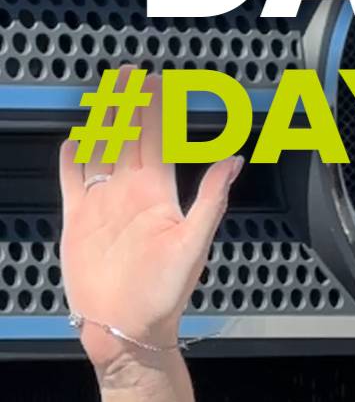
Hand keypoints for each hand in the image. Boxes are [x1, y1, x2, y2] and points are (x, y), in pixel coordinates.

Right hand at [58, 64, 242, 375]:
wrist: (126, 328)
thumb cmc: (164, 295)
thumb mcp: (193, 243)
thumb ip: (211, 199)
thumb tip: (235, 161)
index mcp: (158, 196)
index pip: (157, 141)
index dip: (157, 110)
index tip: (159, 81)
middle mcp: (131, 194)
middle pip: (128, 138)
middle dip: (128, 105)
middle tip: (129, 73)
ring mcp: (104, 206)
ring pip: (101, 152)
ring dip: (102, 123)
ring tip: (104, 95)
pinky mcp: (79, 221)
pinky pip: (73, 182)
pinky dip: (72, 161)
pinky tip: (73, 141)